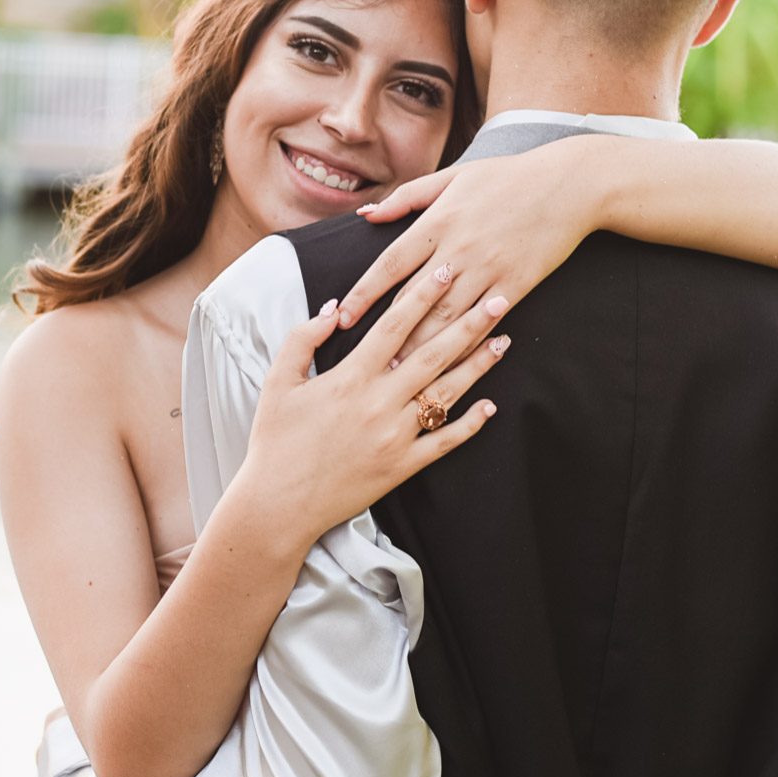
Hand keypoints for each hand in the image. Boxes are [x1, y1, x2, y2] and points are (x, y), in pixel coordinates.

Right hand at [229, 261, 512, 549]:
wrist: (277, 505)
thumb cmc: (274, 441)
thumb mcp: (277, 382)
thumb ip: (304, 338)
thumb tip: (335, 307)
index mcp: (349, 378)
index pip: (394, 326)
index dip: (423, 295)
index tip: (446, 271)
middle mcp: (378, 403)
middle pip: (433, 355)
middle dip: (468, 324)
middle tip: (499, 300)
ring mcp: (394, 437)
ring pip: (446, 394)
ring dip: (477, 366)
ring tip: (503, 342)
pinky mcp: (402, 466)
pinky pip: (444, 442)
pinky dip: (469, 425)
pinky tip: (490, 406)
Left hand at [340, 137, 600, 358]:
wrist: (570, 184)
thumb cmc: (509, 176)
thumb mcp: (455, 175)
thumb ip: (408, 197)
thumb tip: (368, 214)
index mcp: (439, 220)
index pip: (390, 264)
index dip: (363, 293)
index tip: (342, 318)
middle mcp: (459, 249)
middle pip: (413, 300)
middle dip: (386, 334)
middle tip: (363, 361)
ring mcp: (488, 270)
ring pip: (446, 319)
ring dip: (420, 350)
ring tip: (397, 376)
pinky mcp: (516, 285)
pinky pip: (484, 322)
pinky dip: (465, 346)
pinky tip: (449, 366)